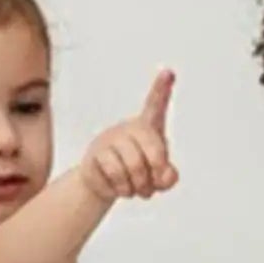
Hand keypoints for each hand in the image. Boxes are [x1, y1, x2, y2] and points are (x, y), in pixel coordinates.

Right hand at [81, 71, 178, 205]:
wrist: (106, 183)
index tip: (169, 72)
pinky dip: (122, 189)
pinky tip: (120, 189)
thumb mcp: (160, 175)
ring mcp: (110, 139)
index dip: (162, 88)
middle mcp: (129, 128)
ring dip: (139, 187)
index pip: (156, 104)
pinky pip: (115, 175)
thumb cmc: (139, 170)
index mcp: (149, 127)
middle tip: (151, 189)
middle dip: (156, 177)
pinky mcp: (95, 154)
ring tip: (137, 190)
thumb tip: (164, 175)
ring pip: (134, 167)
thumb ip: (169, 175)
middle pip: (154, 154)